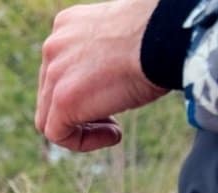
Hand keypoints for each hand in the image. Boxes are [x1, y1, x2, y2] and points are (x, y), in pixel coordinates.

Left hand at [36, 0, 165, 150]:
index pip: (60, 69)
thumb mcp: (123, 40)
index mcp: (68, 26)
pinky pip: (57, 134)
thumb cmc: (161, 35)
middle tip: (114, 117)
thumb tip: (110, 77)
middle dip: (80, 110)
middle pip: (51, 93)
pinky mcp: (62, 99)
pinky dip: (82, 142)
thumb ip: (104, 55)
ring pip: (50, 116)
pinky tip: (114, 135)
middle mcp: (54, 46)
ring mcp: (54, 73)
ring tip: (114, 129)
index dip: (83, 89)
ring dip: (82, 128)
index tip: (112, 95)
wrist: (167, 36)